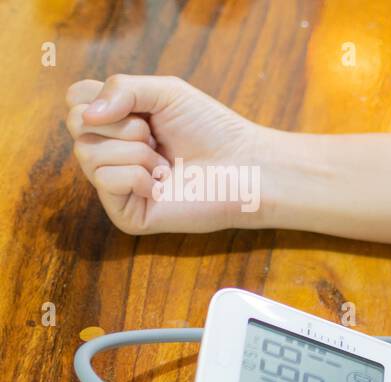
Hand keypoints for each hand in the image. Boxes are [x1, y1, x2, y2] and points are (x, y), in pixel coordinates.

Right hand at [64, 74, 270, 234]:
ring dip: (135, 151)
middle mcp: (109, 154)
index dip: (104, 98)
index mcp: (114, 124)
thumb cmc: (211, 129)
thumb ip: (121, 88)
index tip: (142, 110)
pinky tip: (163, 183)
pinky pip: (106, 181)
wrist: (245, 166)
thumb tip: (87, 115)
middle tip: (157, 137)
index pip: (75, 100)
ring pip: (87, 153)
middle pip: (76, 123)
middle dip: (124, 124)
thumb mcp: (165, 91)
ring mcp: (115, 186)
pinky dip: (139, 176)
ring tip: (164, 162)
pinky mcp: (125, 213)